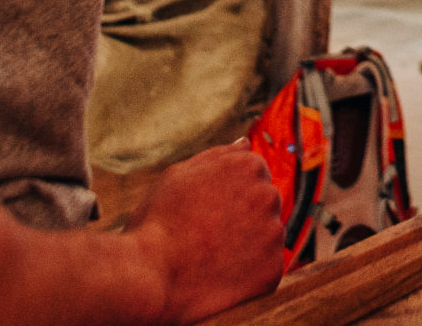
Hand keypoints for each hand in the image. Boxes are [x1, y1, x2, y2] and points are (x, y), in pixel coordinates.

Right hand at [123, 139, 288, 323]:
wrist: (148, 275)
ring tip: (210, 257)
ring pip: (266, 236)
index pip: (253, 176)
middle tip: (206, 235)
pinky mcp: (272, 269)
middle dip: (242, 217)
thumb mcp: (179, 175)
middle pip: (263, 204)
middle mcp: (268, 195)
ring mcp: (273, 233)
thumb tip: (246, 144)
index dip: (227, 195)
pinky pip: (266, 268)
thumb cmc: (157, 221)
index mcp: (250, 166)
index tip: (204, 211)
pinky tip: (220, 277)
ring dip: (247, 245)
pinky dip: (249, 274)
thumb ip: (218, 156)